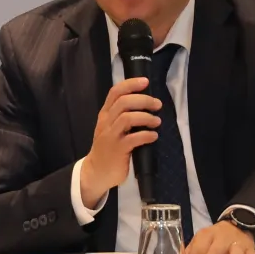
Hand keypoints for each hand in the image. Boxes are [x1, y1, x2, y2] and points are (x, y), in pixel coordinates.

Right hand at [77, 77, 162, 208]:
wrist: (96, 172)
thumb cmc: (108, 148)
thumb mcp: (110, 127)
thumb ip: (122, 115)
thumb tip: (145, 103)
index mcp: (105, 114)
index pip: (115, 92)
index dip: (131, 84)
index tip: (145, 81)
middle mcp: (106, 122)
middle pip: (124, 102)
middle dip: (143, 100)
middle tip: (157, 105)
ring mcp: (111, 136)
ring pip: (128, 118)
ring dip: (146, 117)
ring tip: (157, 122)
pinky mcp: (118, 150)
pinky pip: (133, 139)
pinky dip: (146, 135)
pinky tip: (153, 136)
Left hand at [161, 221, 254, 253]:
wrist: (235, 227)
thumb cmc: (211, 243)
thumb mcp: (195, 250)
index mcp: (203, 237)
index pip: (196, 252)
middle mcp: (219, 238)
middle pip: (213, 251)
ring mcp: (235, 242)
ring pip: (234, 251)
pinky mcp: (248, 248)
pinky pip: (251, 253)